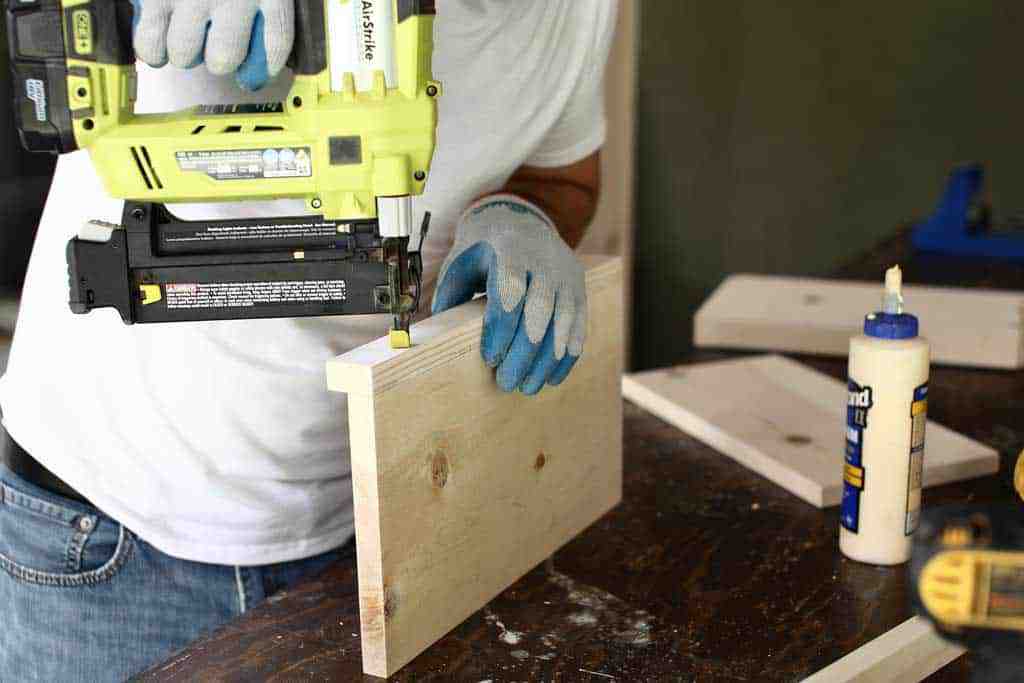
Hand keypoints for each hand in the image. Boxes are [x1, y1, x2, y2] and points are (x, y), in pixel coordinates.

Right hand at [132, 0, 294, 90]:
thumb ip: (264, 11)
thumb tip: (258, 60)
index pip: (273, 48)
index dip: (259, 70)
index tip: (249, 77)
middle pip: (224, 60)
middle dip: (216, 58)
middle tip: (210, 44)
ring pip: (185, 56)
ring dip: (182, 50)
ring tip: (183, 30)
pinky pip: (150, 44)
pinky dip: (152, 48)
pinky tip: (157, 33)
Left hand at [432, 195, 586, 394]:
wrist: (522, 220)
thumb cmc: (485, 249)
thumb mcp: (462, 262)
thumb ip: (451, 295)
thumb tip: (437, 338)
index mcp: (509, 250)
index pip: (510, 288)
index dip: (502, 327)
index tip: (490, 358)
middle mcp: (543, 261)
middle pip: (540, 310)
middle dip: (524, 352)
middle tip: (508, 383)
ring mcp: (565, 275)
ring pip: (563, 321)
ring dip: (547, 360)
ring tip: (529, 386)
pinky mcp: (578, 289)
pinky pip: (579, 325)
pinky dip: (567, 356)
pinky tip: (552, 378)